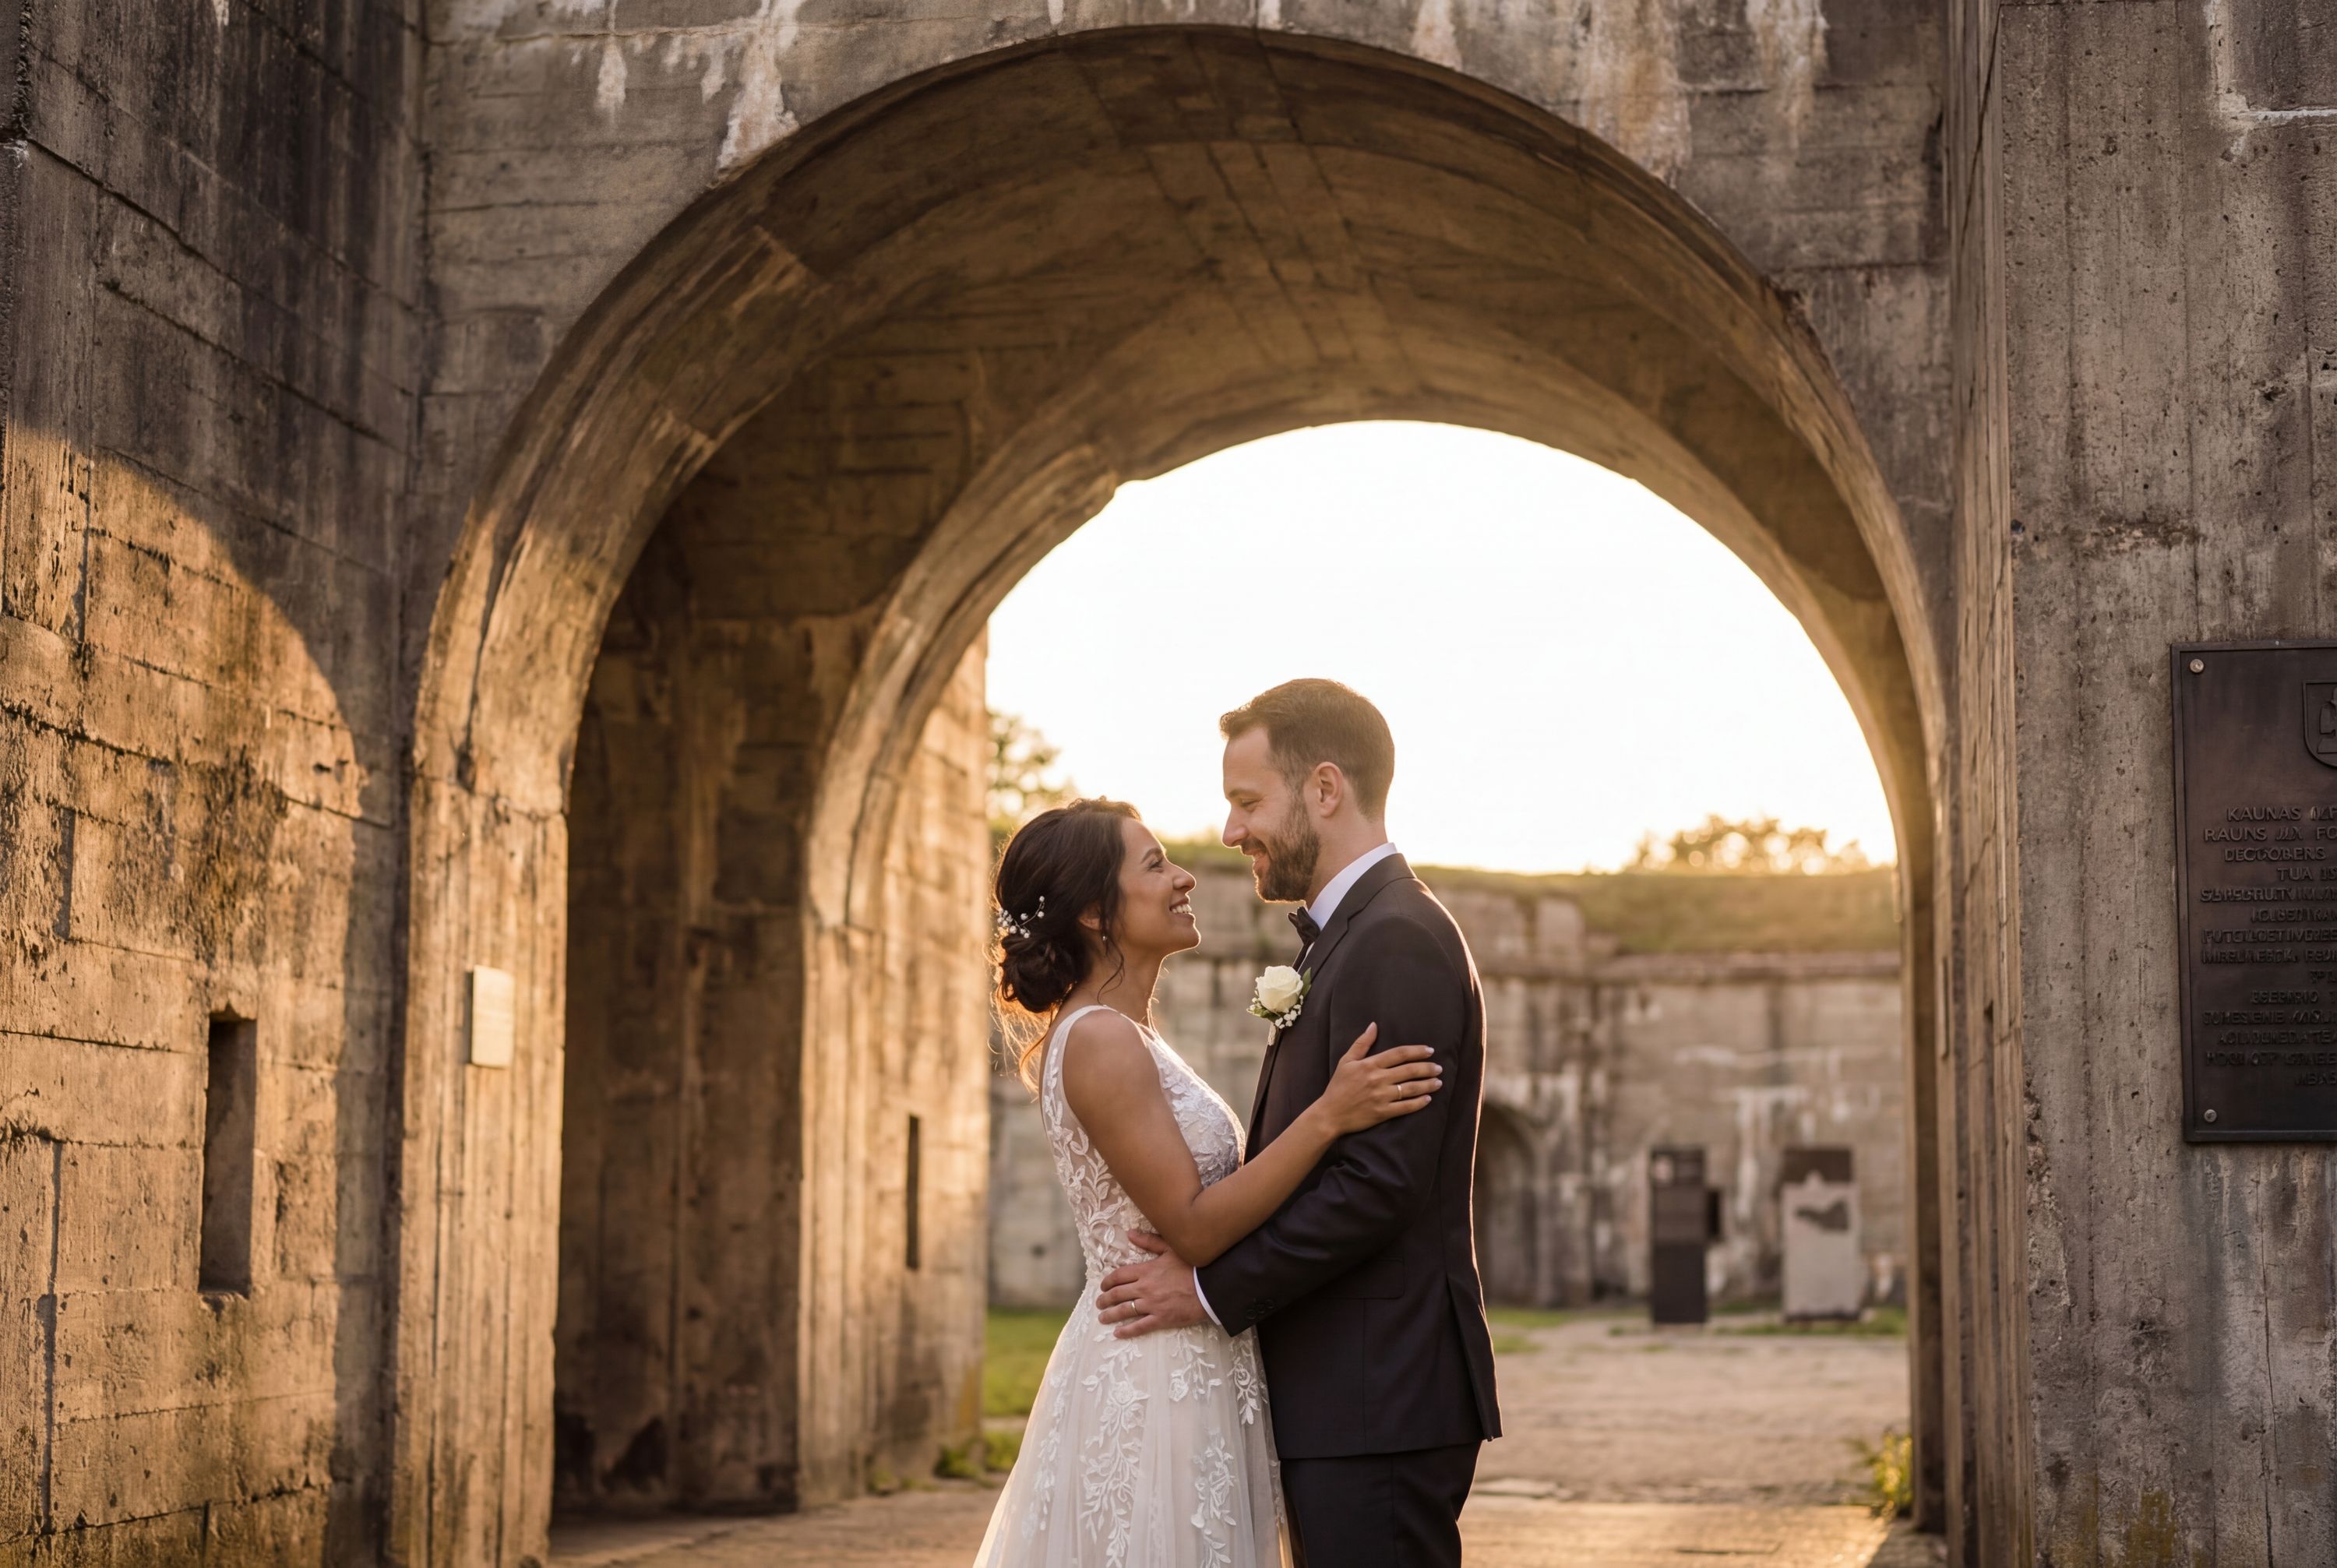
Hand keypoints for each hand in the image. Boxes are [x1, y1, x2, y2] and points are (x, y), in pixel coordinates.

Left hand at [1095, 1231, 1207, 1338]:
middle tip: (1099, 1303)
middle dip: (1105, 1299)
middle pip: (1118, 1294)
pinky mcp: (1161, 1318)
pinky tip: (1118, 1333)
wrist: (1210, 1286)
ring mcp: (1152, 1304)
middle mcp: (1145, 1288)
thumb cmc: (1192, 1265)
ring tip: (1103, 1318)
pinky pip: (1140, 1326)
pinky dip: (1127, 1331)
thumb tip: (1130, 1233)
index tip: (1103, 1286)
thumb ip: (1149, 1241)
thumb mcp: (1171, 1248)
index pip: (1119, 1276)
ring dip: (1111, 1315)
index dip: (1108, 1282)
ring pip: (1125, 1311)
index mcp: (1146, 1270)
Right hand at [1314, 1023, 1441, 1133]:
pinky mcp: (1382, 1113)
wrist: (1330, 1114)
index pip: (1399, 1054)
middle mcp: (1377, 1079)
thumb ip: (1361, 1043)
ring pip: (1410, 1088)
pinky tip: (1428, 1098)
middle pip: (1409, 1070)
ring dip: (1427, 1084)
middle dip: (1427, 1068)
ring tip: (1438, 1082)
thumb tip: (1373, 1025)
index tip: (1430, 1050)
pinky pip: (1405, 1107)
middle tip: (1439, 1067)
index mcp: (1370, 1065)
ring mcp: (1381, 1097)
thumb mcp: (1346, 1061)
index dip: (1417, 1051)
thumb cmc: (1338, 1086)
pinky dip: (1419, 1103)